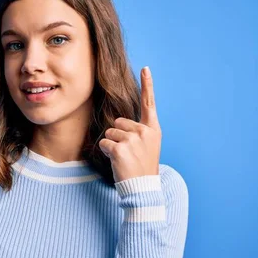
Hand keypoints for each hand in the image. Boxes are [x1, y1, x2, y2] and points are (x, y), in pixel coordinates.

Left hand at [99, 66, 161, 182]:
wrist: (143, 189)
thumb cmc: (141, 167)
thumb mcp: (147, 146)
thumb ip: (138, 132)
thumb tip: (119, 122)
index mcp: (153, 130)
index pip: (149, 104)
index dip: (148, 85)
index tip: (146, 68)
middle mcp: (145, 132)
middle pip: (118, 122)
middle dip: (118, 136)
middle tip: (128, 153)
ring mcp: (133, 140)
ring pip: (109, 132)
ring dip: (112, 145)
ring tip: (124, 158)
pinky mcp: (121, 149)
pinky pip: (104, 143)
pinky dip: (106, 152)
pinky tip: (117, 162)